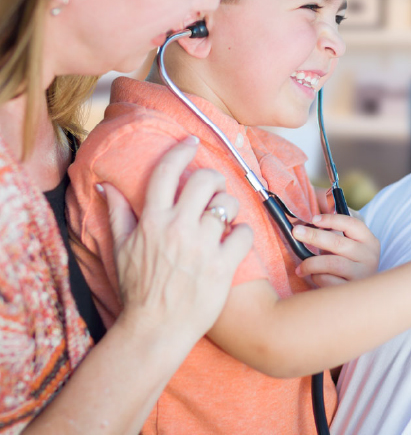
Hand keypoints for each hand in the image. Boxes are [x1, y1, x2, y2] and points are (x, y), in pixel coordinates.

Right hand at [101, 136, 253, 344]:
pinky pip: (243, 233)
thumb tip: (105, 185)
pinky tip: (234, 242)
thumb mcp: (121, 250)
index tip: (192, 142)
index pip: (167, 172)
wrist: (155, 330)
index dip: (181, 151)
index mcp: (152, 221)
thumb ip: (117, 214)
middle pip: (205, 180)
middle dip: (213, 179)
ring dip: (229, 207)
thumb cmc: (138, 290)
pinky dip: (242, 234)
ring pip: (228, 205)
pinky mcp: (222, 266)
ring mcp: (201, 247)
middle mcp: (177, 229)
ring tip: (224, 219)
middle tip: (214, 189)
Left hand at [292, 213, 380, 286]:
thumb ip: (336, 227)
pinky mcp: (351, 291)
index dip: (332, 220)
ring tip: (300, 267)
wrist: (362, 295)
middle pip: (338, 243)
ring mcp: (362, 275)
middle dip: (313, 236)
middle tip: (296, 232)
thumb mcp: (349, 243)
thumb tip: (318, 205)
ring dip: (311, 263)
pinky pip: (329, 281)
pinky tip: (314, 277)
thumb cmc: (348, 262)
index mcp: (369, 240)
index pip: (353, 224)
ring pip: (332, 264)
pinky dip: (317, 278)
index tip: (313, 219)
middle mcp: (369, 257)